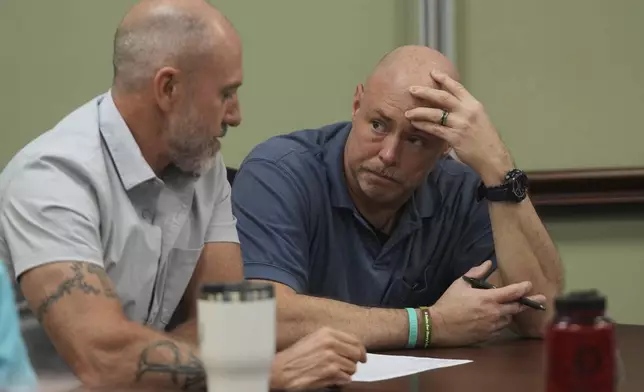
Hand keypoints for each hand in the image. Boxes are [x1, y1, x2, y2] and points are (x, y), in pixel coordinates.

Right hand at [269, 326, 366, 390]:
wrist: (281, 370)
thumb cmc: (296, 356)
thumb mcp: (314, 340)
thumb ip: (333, 340)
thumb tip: (352, 347)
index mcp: (327, 332)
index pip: (355, 340)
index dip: (360, 350)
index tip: (362, 356)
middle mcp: (331, 343)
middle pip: (357, 353)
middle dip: (354, 362)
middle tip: (348, 366)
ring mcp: (332, 357)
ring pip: (353, 368)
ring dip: (345, 373)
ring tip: (332, 373)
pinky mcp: (331, 372)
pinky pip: (347, 378)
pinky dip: (341, 381)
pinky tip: (330, 379)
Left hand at [405, 70, 512, 184]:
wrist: (492, 157)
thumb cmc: (486, 140)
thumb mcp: (479, 119)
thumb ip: (465, 111)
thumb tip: (451, 107)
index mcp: (474, 105)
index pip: (457, 88)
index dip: (444, 79)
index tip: (432, 73)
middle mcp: (467, 112)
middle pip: (443, 97)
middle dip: (426, 92)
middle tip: (412, 89)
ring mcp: (460, 124)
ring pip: (435, 113)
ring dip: (419, 111)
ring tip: (408, 112)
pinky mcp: (454, 137)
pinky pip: (434, 129)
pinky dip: (423, 125)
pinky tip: (415, 124)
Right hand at [429, 261, 545, 345]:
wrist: (439, 325)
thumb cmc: (449, 303)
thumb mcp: (460, 283)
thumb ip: (476, 273)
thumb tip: (488, 263)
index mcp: (488, 298)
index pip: (512, 292)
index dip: (523, 288)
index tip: (529, 285)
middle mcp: (494, 313)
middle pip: (517, 307)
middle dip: (527, 302)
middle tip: (540, 298)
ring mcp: (492, 326)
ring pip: (509, 318)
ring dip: (510, 312)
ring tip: (507, 307)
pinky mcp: (488, 336)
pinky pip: (500, 328)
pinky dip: (501, 322)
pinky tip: (495, 318)